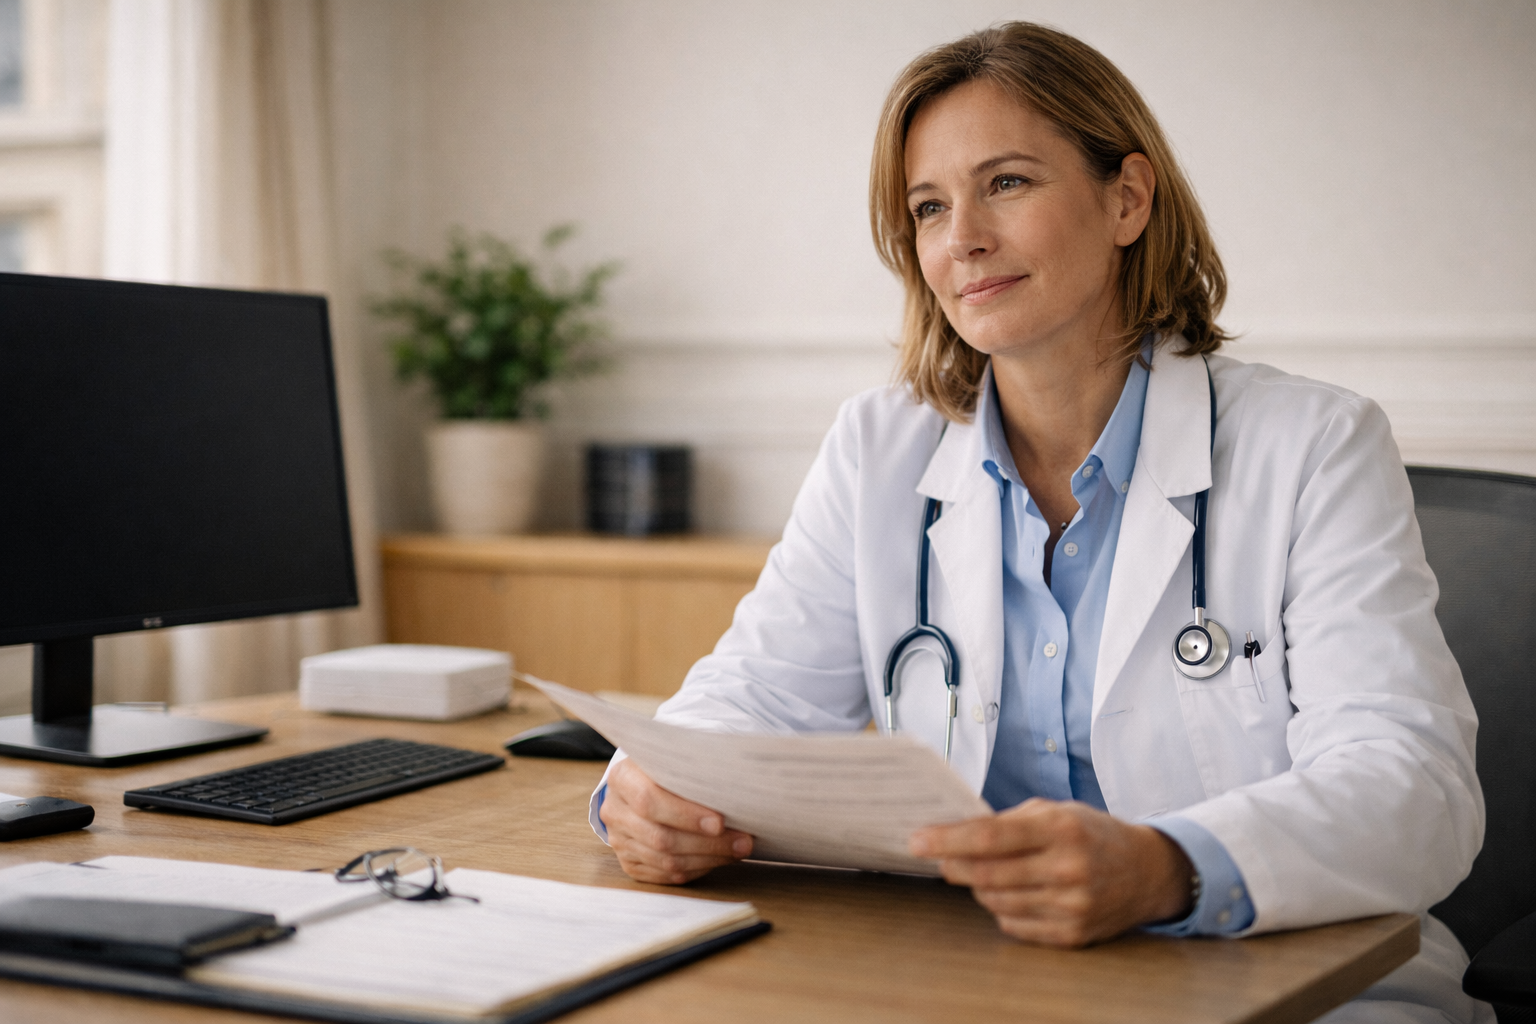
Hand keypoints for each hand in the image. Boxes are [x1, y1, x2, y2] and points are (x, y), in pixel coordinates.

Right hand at [599, 758, 753, 884]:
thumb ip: (696, 770)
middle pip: (659, 836)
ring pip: (664, 860)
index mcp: (622, 777)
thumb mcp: (678, 760)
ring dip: (707, 858)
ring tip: (737, 850)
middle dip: (707, 843)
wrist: (646, 781)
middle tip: (742, 841)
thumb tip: (736, 788)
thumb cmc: (670, 769)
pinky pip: (664, 874)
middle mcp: (614, 809)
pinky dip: (695, 869)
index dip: (686, 815)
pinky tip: (716, 859)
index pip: (649, 800)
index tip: (720, 822)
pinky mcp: (629, 861)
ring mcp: (619, 838)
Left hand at [909, 798, 1192, 947]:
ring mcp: (1072, 906)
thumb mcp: (1056, 811)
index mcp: (1062, 829)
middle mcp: (1069, 869)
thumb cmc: (1092, 834)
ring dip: (979, 886)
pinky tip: (1014, 893)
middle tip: (941, 858)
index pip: (990, 837)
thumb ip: (1007, 821)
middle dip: (955, 865)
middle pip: (987, 874)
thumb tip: (953, 832)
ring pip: (996, 901)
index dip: (948, 840)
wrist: (1148, 872)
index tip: (916, 840)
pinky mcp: (1073, 935)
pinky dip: (1002, 908)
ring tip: (986, 871)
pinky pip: (1014, 924)